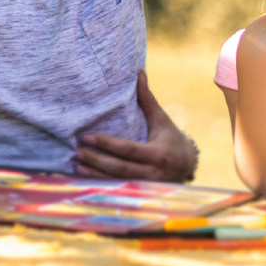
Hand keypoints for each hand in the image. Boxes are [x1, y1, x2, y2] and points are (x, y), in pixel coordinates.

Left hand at [74, 72, 198, 181]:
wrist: (189, 165)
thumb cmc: (171, 138)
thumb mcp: (161, 120)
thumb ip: (147, 99)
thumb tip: (138, 73)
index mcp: (157, 153)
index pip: (127, 149)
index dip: (106, 144)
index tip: (86, 137)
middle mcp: (153, 173)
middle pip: (119, 168)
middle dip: (96, 161)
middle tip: (77, 153)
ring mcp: (147, 186)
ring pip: (118, 182)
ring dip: (95, 175)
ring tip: (76, 167)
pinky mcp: (142, 193)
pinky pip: (120, 190)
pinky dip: (103, 185)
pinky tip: (88, 180)